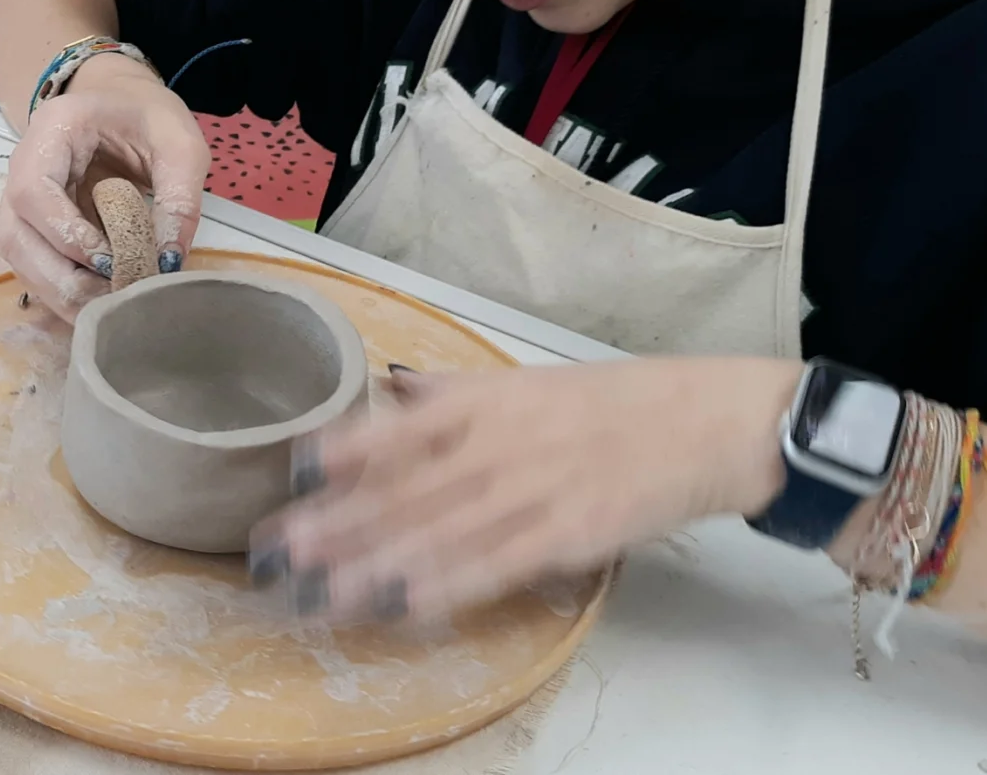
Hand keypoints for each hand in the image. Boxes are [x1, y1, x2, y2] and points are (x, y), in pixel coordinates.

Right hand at [0, 54, 210, 321]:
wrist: (120, 102)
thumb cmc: (147, 116)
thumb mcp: (179, 143)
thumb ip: (179, 197)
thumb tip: (167, 263)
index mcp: (52, 130)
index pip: (33, 190)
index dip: (65, 234)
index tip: (110, 262)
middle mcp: (21, 165)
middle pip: (14, 234)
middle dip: (60, 277)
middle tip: (112, 301)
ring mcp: (21, 199)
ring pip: (18, 256)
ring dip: (57, 291)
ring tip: (107, 310)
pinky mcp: (33, 224)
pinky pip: (33, 264)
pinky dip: (62, 289)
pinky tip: (98, 302)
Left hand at [249, 357, 800, 621]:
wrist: (708, 421)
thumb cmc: (614, 403)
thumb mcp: (527, 381)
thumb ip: (453, 394)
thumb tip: (390, 392)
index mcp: (486, 400)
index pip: (400, 426)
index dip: (345, 449)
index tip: (294, 470)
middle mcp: (498, 443)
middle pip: (405, 490)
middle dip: (337, 524)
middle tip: (278, 551)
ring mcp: (532, 492)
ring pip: (438, 534)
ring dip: (374, 567)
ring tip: (319, 592)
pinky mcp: (568, 536)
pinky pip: (495, 566)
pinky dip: (447, 587)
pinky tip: (402, 605)